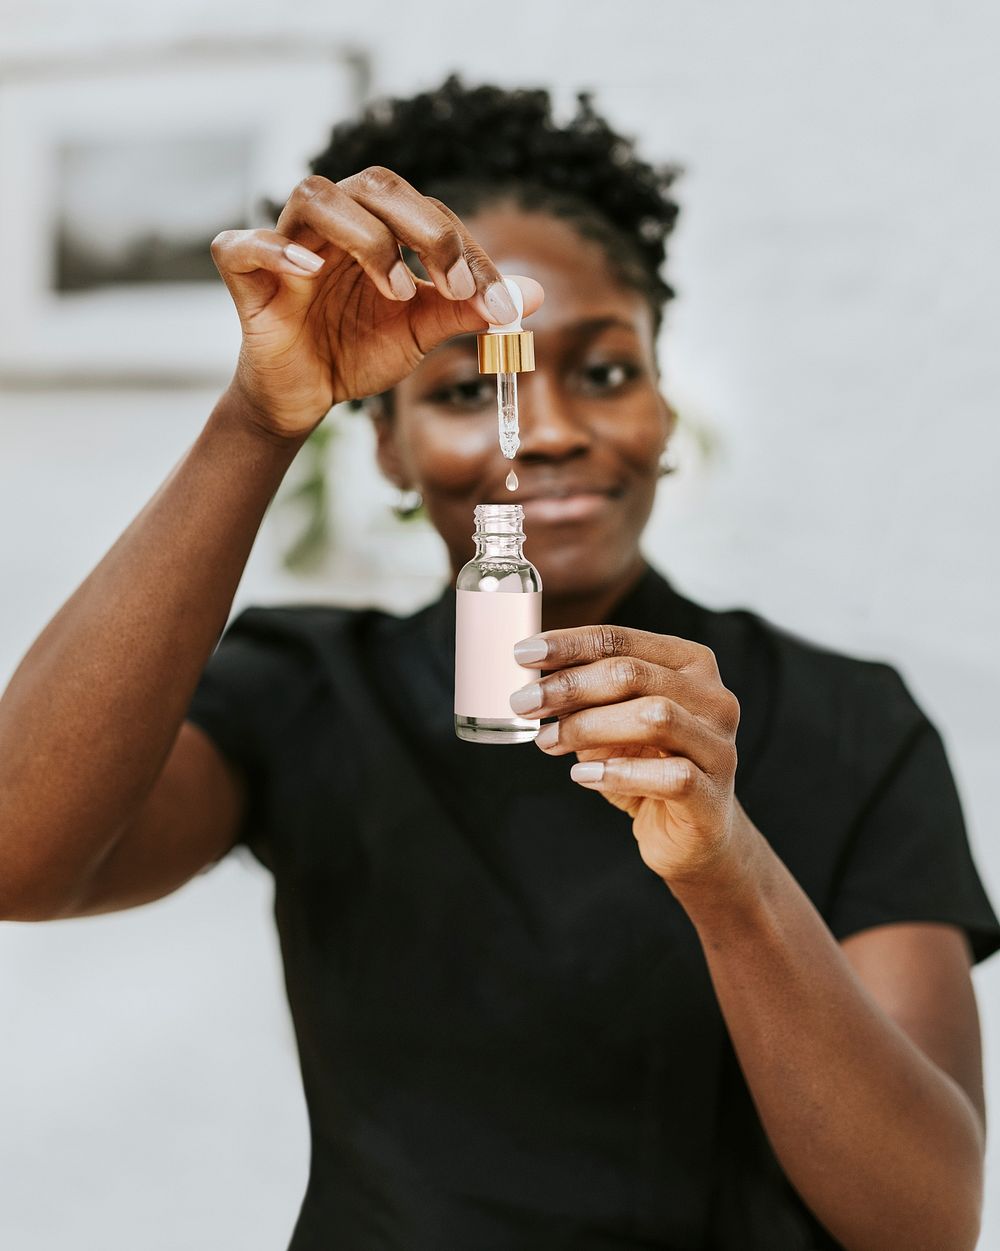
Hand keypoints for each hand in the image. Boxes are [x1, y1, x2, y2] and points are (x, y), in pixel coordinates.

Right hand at [211, 167, 543, 439]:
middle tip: (455, 285)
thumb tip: (533, 296)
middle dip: (426, 229)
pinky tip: (309, 273)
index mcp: (379, 227)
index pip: (430, 214)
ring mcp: (287, 242)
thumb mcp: (420, 333)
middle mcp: (335, 222)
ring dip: (366, 238)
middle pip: (376, 185)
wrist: (305, 396)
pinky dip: (275, 250)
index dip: (468, 251)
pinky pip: (244, 245)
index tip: (499, 302)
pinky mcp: (245, 274)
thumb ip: (468, 311)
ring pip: (316, 196)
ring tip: (396, 290)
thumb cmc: (357, 351)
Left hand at [511, 625, 751, 886]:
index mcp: (691, 664)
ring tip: (548, 742)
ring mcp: (719, 747)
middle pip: (632, 674)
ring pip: (653, 717)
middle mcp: (714, 698)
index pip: (621, 640)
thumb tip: (532, 677)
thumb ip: (585, 695)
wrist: (689, 834)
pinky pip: (670, 776)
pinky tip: (583, 776)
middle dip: (569, 686)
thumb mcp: (611, 721)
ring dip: (588, 727)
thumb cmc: (646, 766)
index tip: (523, 655)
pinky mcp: (713, 796)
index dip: (568, 644)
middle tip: (524, 703)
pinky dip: (618, 773)